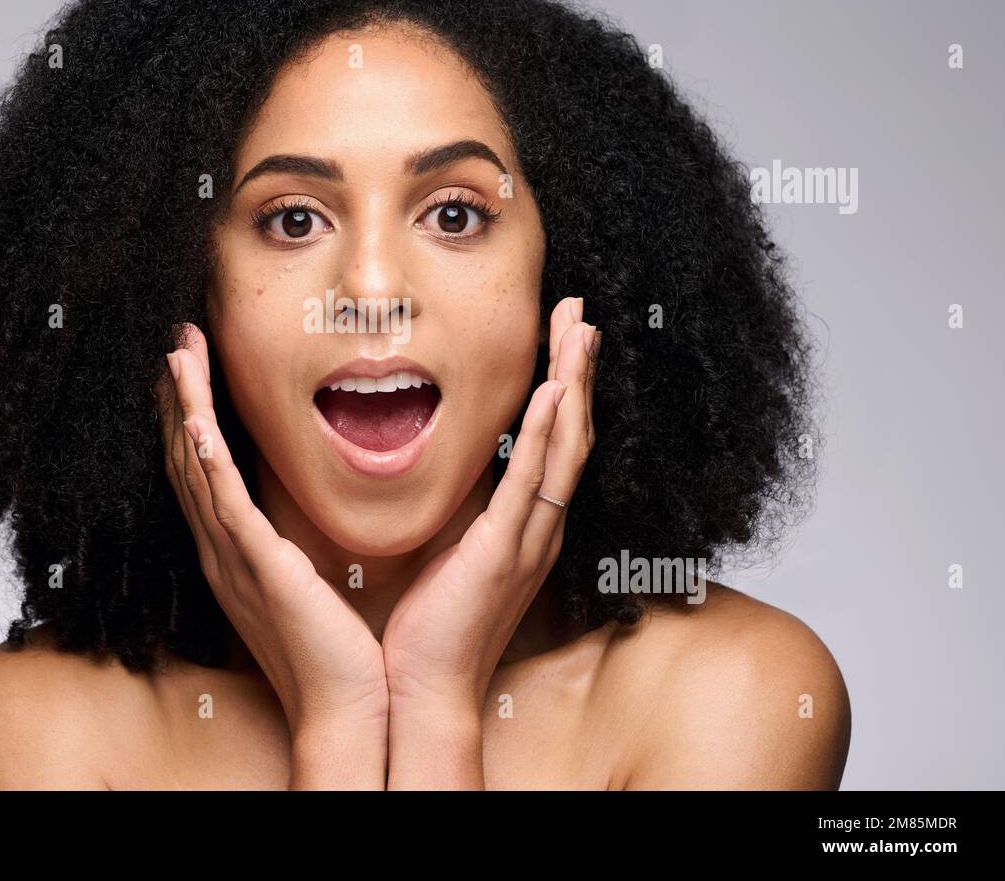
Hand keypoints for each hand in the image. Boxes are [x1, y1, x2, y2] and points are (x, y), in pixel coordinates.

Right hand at [154, 323, 388, 748]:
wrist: (346, 709)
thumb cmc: (336, 651)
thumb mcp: (309, 584)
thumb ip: (298, 545)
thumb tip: (311, 513)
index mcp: (236, 553)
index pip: (203, 472)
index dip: (192, 417)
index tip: (193, 369)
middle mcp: (222, 550)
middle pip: (186, 460)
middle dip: (178, 398)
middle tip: (176, 342)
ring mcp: (233, 556)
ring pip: (195, 467)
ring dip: (184, 406)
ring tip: (178, 353)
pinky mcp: (256, 565)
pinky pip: (222, 500)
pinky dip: (204, 454)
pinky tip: (195, 415)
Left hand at [381, 297, 600, 715]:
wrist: (425, 691)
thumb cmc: (431, 628)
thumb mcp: (451, 554)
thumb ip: (462, 512)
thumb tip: (451, 470)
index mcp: (525, 527)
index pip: (554, 444)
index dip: (563, 387)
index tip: (562, 337)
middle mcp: (538, 528)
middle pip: (572, 433)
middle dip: (577, 369)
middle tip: (579, 313)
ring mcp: (527, 539)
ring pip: (564, 447)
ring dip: (573, 383)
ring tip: (578, 329)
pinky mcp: (502, 551)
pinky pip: (532, 483)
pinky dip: (548, 434)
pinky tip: (556, 390)